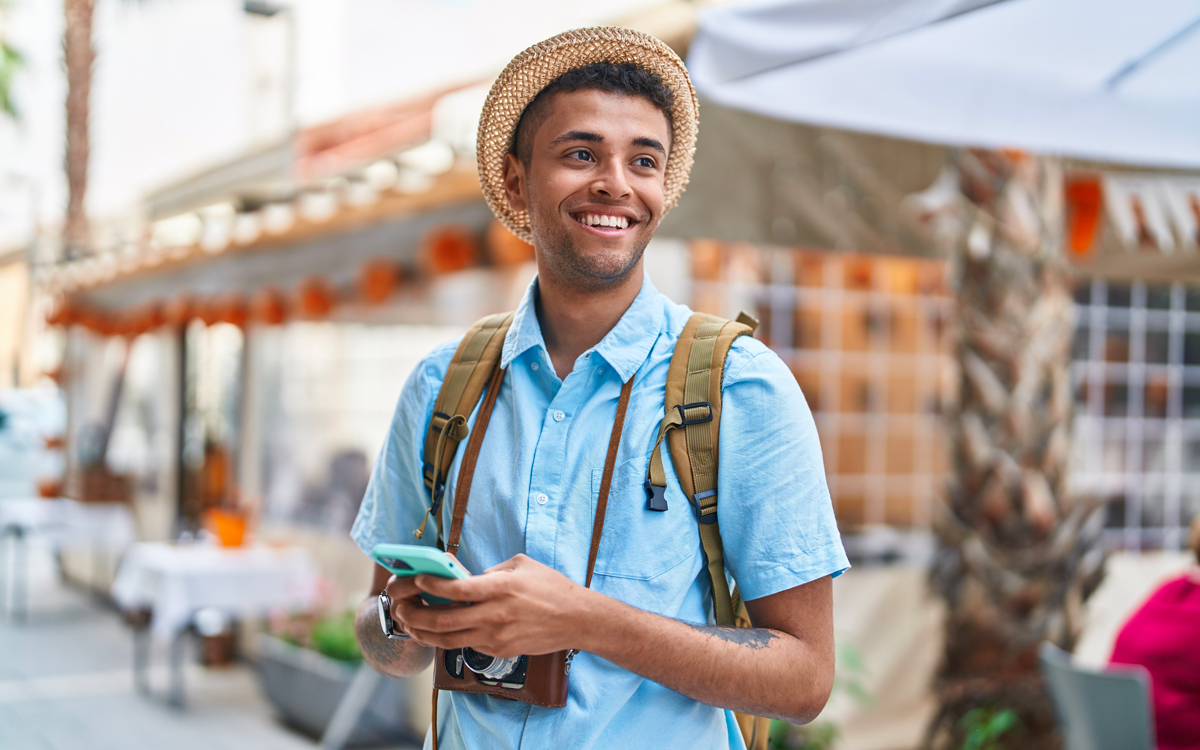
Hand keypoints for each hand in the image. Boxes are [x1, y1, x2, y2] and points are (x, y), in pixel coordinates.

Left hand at [393, 554, 592, 657]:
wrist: (576, 619)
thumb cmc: (550, 588)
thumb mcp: (521, 565)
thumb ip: (491, 572)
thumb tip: (466, 577)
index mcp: (500, 588)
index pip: (456, 588)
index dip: (431, 585)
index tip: (416, 579)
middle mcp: (495, 615)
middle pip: (443, 620)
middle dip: (415, 615)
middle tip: (400, 608)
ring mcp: (496, 637)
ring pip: (448, 639)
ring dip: (423, 633)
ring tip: (408, 624)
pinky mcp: (499, 651)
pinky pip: (465, 645)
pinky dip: (446, 639)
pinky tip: (435, 631)